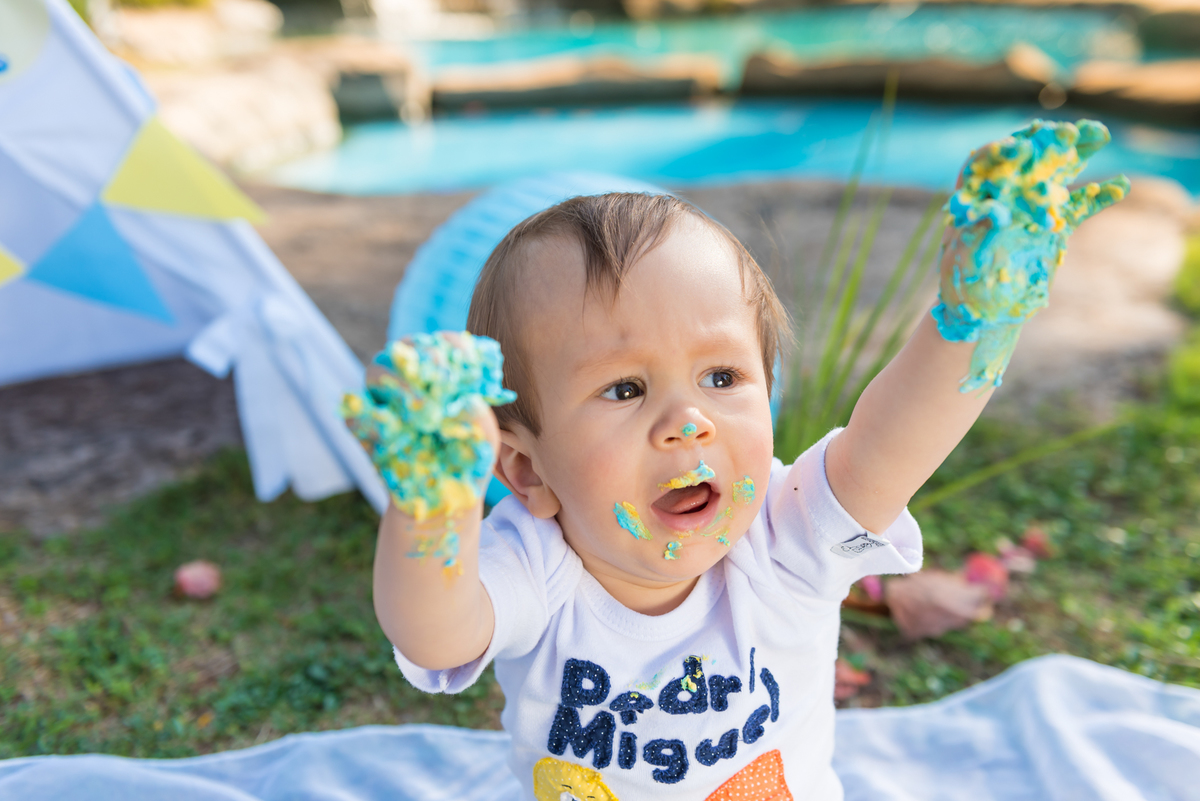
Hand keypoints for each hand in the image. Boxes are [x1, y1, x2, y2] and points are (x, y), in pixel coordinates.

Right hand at [342, 332, 513, 521]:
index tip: (467, 362)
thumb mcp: (483, 439)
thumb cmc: (467, 459)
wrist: (443, 498)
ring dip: (398, 383)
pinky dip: (369, 418)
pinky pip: (354, 413)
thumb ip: (478, 416)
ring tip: (423, 412)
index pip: (445, 343)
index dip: (454, 346)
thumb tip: (466, 400)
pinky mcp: (364, 426)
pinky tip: (394, 435)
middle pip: (406, 347)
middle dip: (424, 357)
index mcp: (442, 372)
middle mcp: (410, 378)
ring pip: (376, 370)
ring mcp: (384, 399)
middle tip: (441, 377)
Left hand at [932, 119, 1129, 390]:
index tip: (1018, 147)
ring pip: (1055, 174)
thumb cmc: (963, 286)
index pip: (984, 163)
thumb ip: (980, 232)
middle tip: (1070, 131)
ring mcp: (1029, 209)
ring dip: (1076, 153)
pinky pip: (1076, 208)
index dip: (1000, 152)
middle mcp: (1001, 197)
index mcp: (973, 199)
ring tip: (1098, 134)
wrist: (983, 314)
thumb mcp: (968, 259)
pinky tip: (1119, 186)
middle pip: (1025, 159)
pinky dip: (1096, 197)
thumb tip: (996, 212)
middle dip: (1047, 142)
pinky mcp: (1052, 228)